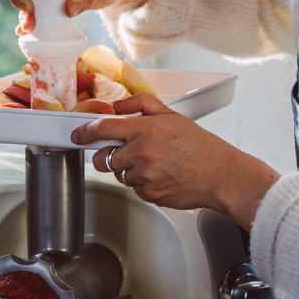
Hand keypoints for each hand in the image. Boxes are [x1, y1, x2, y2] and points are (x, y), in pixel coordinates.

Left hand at [70, 94, 280, 229]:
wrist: (221, 175)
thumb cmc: (200, 146)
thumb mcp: (172, 116)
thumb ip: (142, 105)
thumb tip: (119, 105)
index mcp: (146, 130)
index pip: (104, 128)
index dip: (85, 132)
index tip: (78, 135)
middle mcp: (143, 152)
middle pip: (104, 158)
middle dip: (107, 157)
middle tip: (123, 155)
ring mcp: (145, 176)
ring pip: (120, 175)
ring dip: (130, 171)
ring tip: (155, 165)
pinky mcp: (150, 194)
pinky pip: (135, 189)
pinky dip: (144, 185)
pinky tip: (161, 177)